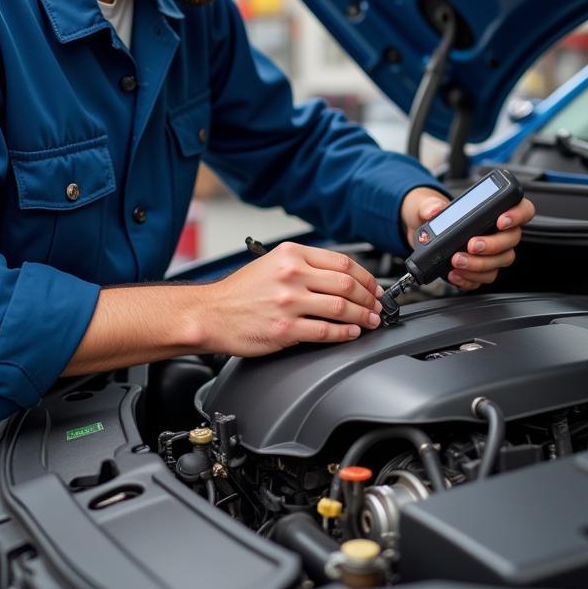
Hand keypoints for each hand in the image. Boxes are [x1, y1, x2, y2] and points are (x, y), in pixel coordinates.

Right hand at [205, 242, 382, 355]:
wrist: (210, 313)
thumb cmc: (239, 292)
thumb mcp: (271, 263)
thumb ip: (303, 265)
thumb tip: (339, 276)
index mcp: (290, 254)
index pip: (341, 262)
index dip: (365, 276)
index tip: (373, 286)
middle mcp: (291, 275)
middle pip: (346, 284)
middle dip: (369, 297)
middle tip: (377, 306)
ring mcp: (288, 302)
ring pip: (340, 307)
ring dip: (362, 316)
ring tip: (370, 321)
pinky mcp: (285, 329)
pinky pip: (325, 331)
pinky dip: (344, 333)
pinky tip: (351, 333)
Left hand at [400, 185, 535, 290]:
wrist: (420, 234)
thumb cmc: (432, 214)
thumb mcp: (427, 203)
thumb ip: (430, 204)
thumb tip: (434, 210)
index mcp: (494, 209)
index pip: (522, 210)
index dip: (517, 215)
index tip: (501, 221)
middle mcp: (498, 232)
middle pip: (511, 240)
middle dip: (492, 244)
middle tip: (471, 245)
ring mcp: (491, 253)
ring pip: (499, 262)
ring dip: (479, 264)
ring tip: (456, 260)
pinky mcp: (479, 269)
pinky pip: (483, 278)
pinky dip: (469, 278)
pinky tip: (454, 274)